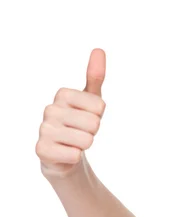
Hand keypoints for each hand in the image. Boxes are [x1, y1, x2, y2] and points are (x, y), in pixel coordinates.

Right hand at [36, 48, 106, 178]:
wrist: (64, 154)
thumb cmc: (79, 124)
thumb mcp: (91, 100)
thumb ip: (95, 76)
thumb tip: (99, 50)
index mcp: (62, 94)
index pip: (99, 106)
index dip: (98, 116)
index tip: (86, 117)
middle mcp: (50, 109)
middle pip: (94, 123)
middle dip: (93, 132)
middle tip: (81, 132)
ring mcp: (43, 129)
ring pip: (87, 140)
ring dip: (84, 145)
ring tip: (73, 142)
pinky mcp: (41, 150)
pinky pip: (75, 155)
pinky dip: (75, 157)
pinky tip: (65, 153)